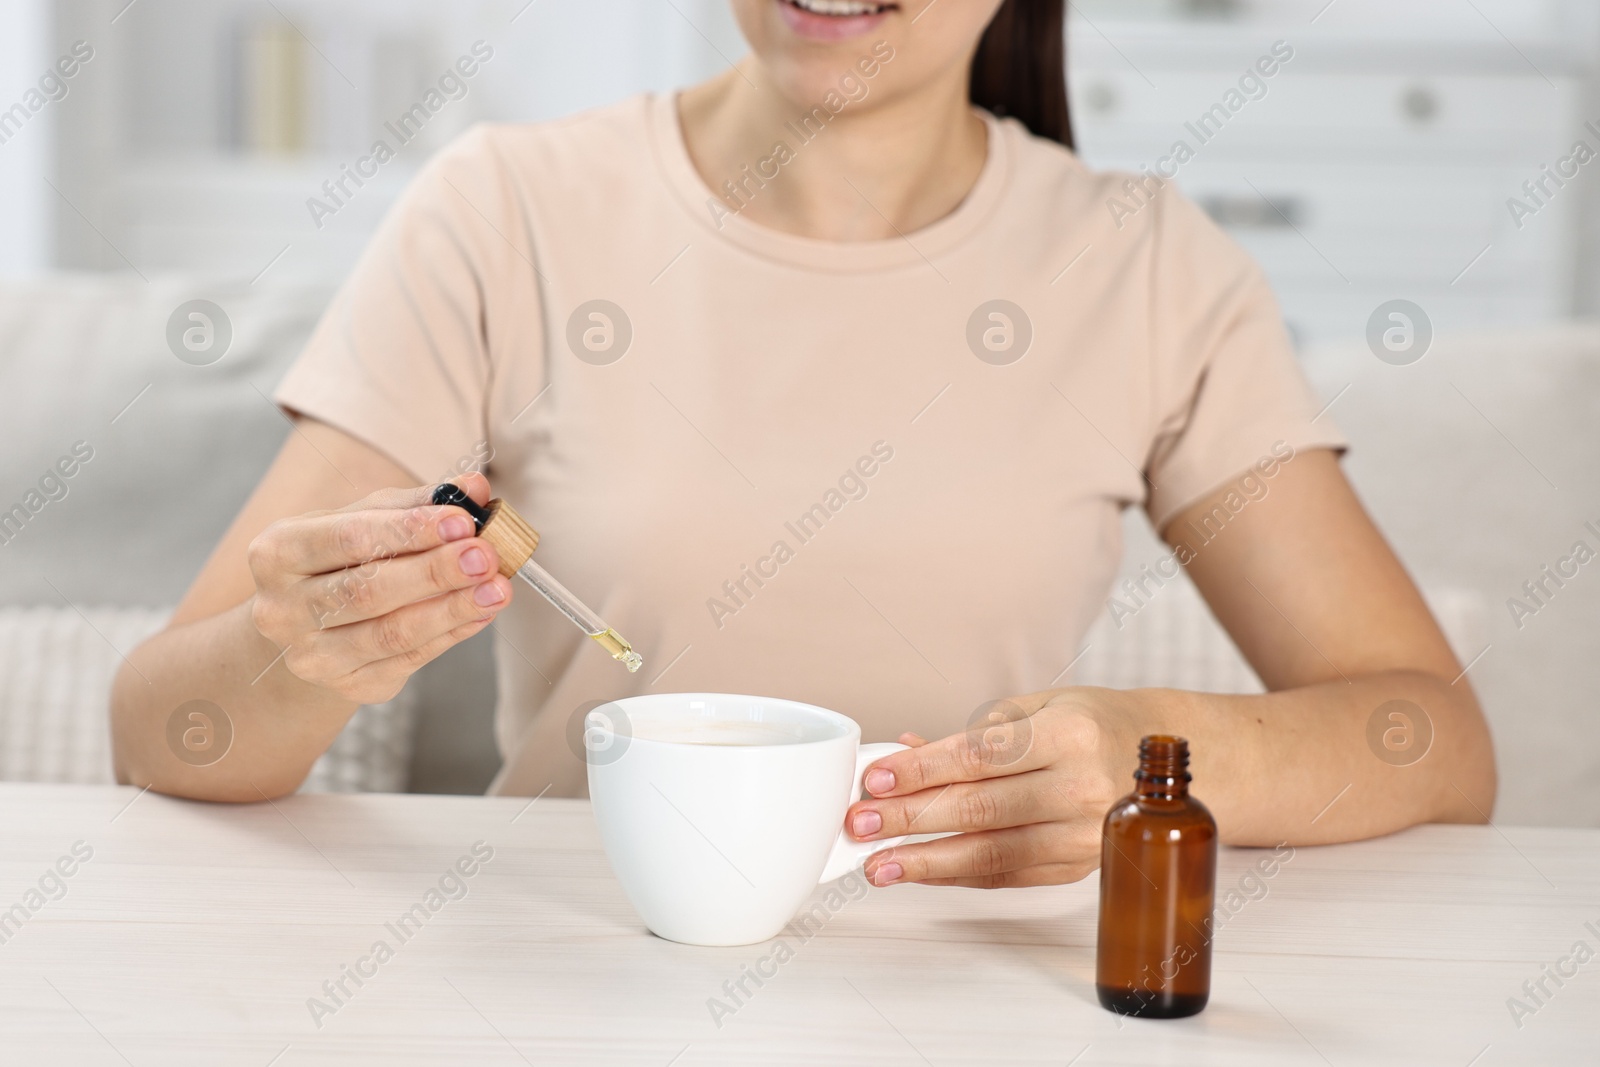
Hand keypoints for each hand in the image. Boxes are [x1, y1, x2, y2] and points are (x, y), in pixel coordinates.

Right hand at [246, 473, 512, 704]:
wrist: (307, 625)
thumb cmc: (340, 559)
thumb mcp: (366, 519)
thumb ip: (419, 502)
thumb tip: (475, 487)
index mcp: (278, 552)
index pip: (349, 538)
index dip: (409, 531)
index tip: (462, 521)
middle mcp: (283, 608)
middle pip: (368, 590)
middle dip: (435, 572)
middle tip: (487, 556)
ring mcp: (311, 655)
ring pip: (391, 633)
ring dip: (452, 609)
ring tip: (497, 588)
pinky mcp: (348, 685)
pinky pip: (409, 659)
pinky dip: (452, 634)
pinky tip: (482, 613)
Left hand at [845, 689, 1144, 887]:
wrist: (1160, 756)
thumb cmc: (1092, 722)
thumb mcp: (1037, 707)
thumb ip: (971, 734)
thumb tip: (904, 751)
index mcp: (1069, 733)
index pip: (980, 755)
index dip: (922, 770)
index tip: (877, 780)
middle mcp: (1081, 786)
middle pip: (980, 808)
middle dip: (910, 819)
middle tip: (861, 825)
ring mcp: (1084, 834)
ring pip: (993, 853)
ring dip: (928, 862)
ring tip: (879, 865)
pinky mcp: (1079, 867)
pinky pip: (1009, 876)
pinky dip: (960, 875)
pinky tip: (923, 870)